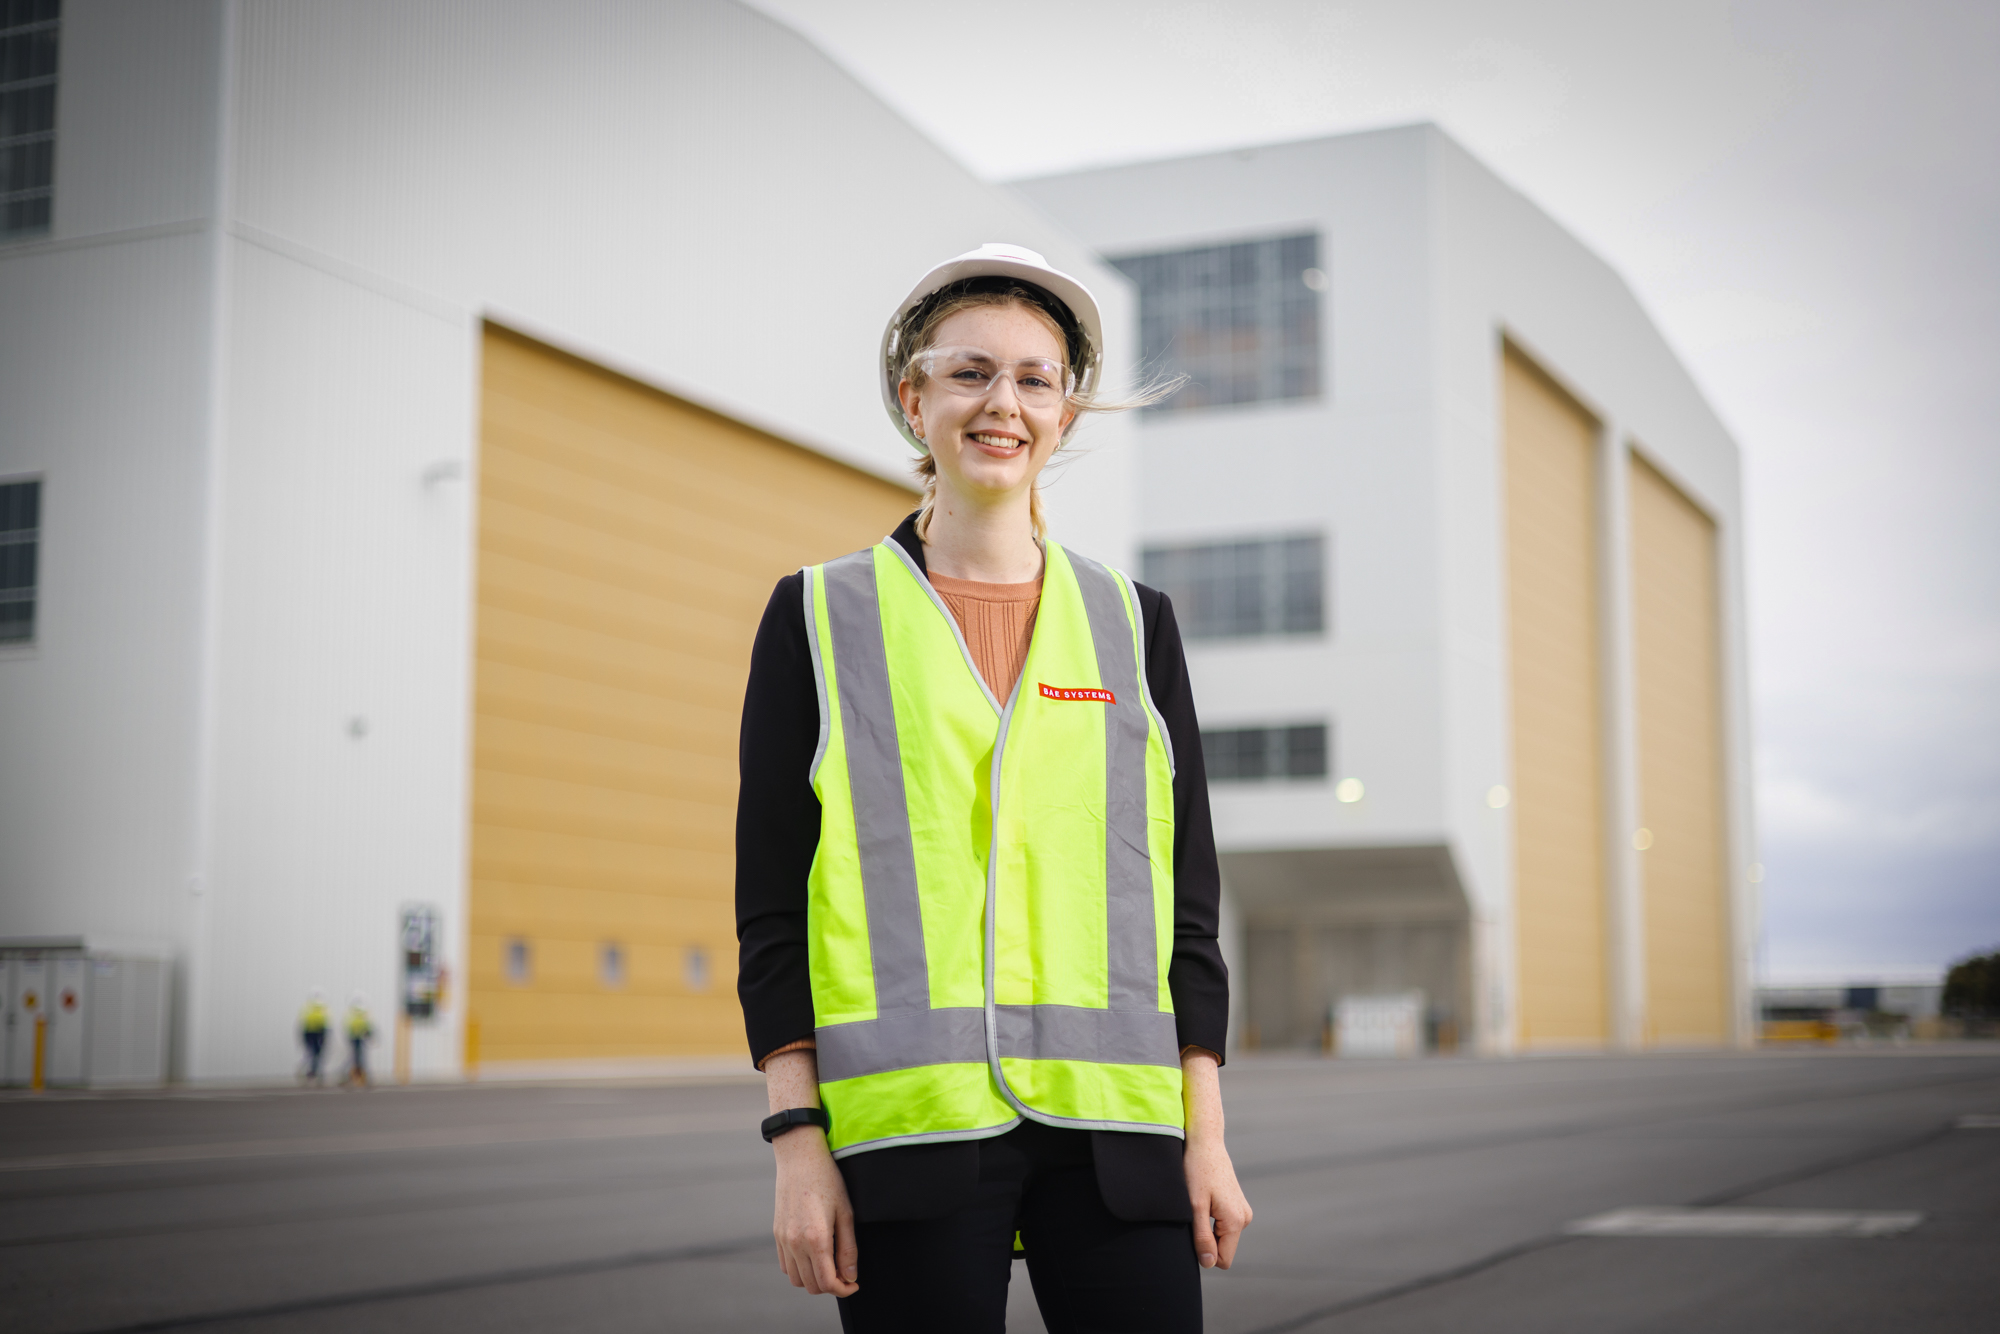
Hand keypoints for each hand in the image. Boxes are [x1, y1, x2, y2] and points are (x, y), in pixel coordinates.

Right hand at [765, 1049, 857, 1296]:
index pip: (827, 1282)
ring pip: (796, 1279)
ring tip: (830, 1265)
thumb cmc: (827, 1180)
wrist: (799, 1157)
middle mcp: (795, 1243)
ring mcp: (783, 1239)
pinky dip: (799, 1269)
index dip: (843, 1290)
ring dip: (813, 1279)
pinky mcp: (777, 1234)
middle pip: (811, 1286)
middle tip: (845, 1274)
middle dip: (830, 1286)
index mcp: (816, 1238)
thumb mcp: (846, 1213)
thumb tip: (850, 1276)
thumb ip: (848, 1248)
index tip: (854, 1285)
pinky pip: (785, 1266)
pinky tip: (813, 1256)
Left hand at [1182, 1050, 1251, 1268]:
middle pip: (1223, 1248)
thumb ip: (1201, 1237)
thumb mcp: (1194, 1206)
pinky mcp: (1237, 1203)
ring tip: (1198, 1202)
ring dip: (1207, 1226)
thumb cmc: (1196, 1170)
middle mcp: (1244, 1218)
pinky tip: (1204, 1198)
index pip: (1223, 1260)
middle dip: (1206, 1239)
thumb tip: (1209, 1264)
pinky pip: (1223, 1224)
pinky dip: (1211, 1217)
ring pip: (1222, 1236)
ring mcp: (1242, 1209)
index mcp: (1235, 1221)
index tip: (1192, 1229)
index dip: (1204, 1252)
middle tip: (1193, 1213)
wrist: (1205, 1141)